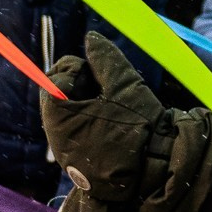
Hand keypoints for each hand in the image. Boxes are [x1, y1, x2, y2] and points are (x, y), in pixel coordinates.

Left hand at [43, 32, 169, 203]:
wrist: (157, 172)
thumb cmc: (139, 127)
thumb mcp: (124, 84)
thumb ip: (105, 58)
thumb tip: (91, 38)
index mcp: (58, 115)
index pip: (56, 77)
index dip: (78, 67)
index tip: (100, 73)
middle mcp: (55, 136)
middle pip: (59, 95)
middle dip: (81, 84)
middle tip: (107, 88)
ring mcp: (66, 153)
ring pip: (69, 114)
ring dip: (88, 103)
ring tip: (114, 107)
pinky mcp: (79, 166)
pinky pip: (78, 134)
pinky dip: (92, 122)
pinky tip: (114, 124)